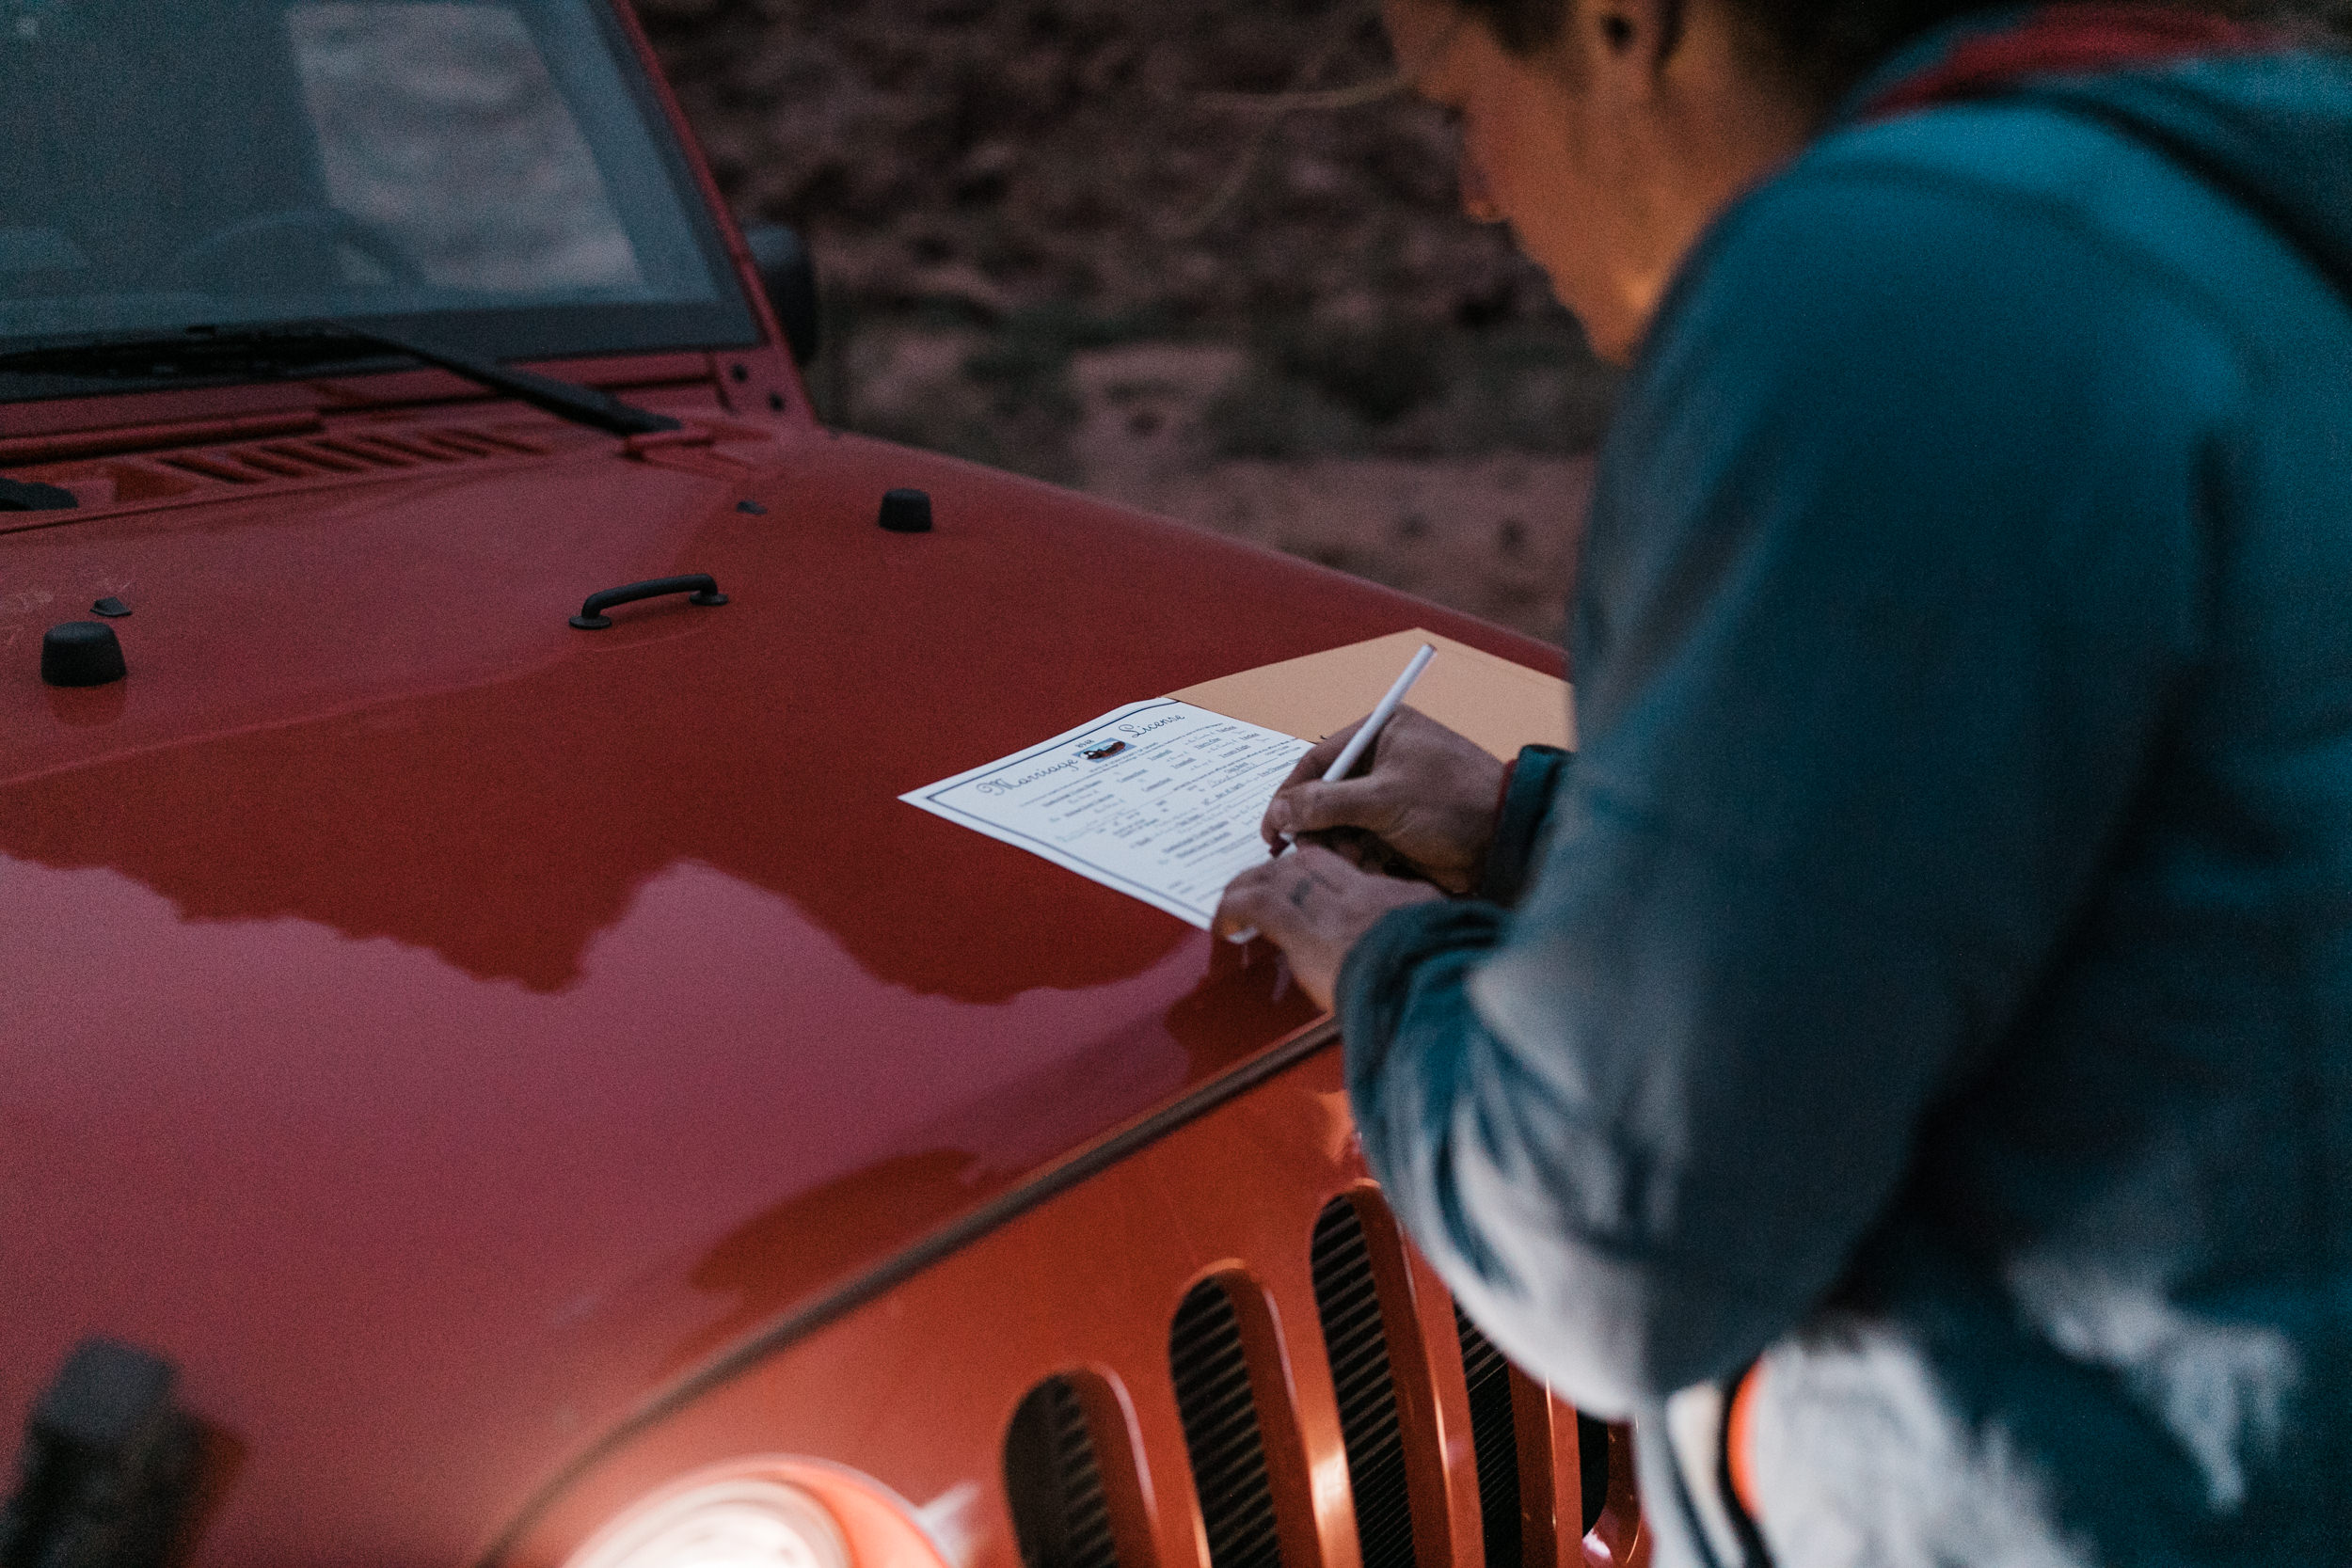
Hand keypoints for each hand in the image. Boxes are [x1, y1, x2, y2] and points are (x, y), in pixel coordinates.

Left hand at [1214, 845, 1442, 1010]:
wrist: (1433, 991)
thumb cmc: (1443, 984)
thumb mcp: (1446, 951)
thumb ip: (1427, 942)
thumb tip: (1427, 953)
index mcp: (1401, 900)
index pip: (1353, 870)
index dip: (1319, 870)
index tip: (1303, 881)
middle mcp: (1364, 894)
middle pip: (1310, 863)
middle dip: (1278, 871)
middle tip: (1256, 885)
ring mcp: (1334, 910)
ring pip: (1281, 876)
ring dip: (1250, 885)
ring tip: (1232, 902)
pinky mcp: (1307, 932)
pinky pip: (1259, 904)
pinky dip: (1234, 908)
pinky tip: (1223, 924)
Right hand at [1262, 707, 1504, 893]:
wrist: (1507, 840)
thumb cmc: (1453, 803)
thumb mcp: (1384, 799)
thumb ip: (1326, 803)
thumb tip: (1279, 811)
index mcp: (1381, 733)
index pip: (1316, 760)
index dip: (1289, 795)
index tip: (1273, 829)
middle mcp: (1383, 759)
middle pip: (1324, 795)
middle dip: (1319, 827)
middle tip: (1315, 852)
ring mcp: (1391, 795)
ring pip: (1341, 824)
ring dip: (1341, 846)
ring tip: (1358, 860)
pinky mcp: (1400, 827)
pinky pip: (1363, 842)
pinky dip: (1362, 857)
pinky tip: (1376, 866)